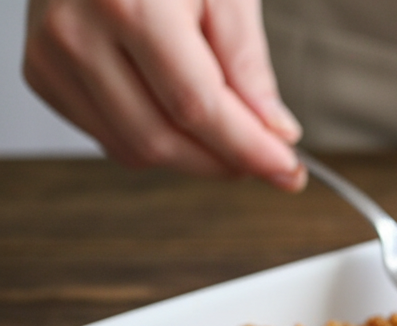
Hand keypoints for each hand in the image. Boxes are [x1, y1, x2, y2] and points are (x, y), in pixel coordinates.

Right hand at [23, 0, 305, 189]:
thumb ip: (247, 62)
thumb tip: (274, 132)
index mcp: (130, 5)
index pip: (197, 108)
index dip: (249, 150)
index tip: (288, 171)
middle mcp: (78, 34)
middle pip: (163, 139)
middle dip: (225, 162)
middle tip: (268, 160)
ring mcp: (51, 56)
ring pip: (134, 150)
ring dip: (194, 159)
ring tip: (230, 136)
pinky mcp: (41, 73)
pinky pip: (109, 137)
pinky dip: (156, 141)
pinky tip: (181, 117)